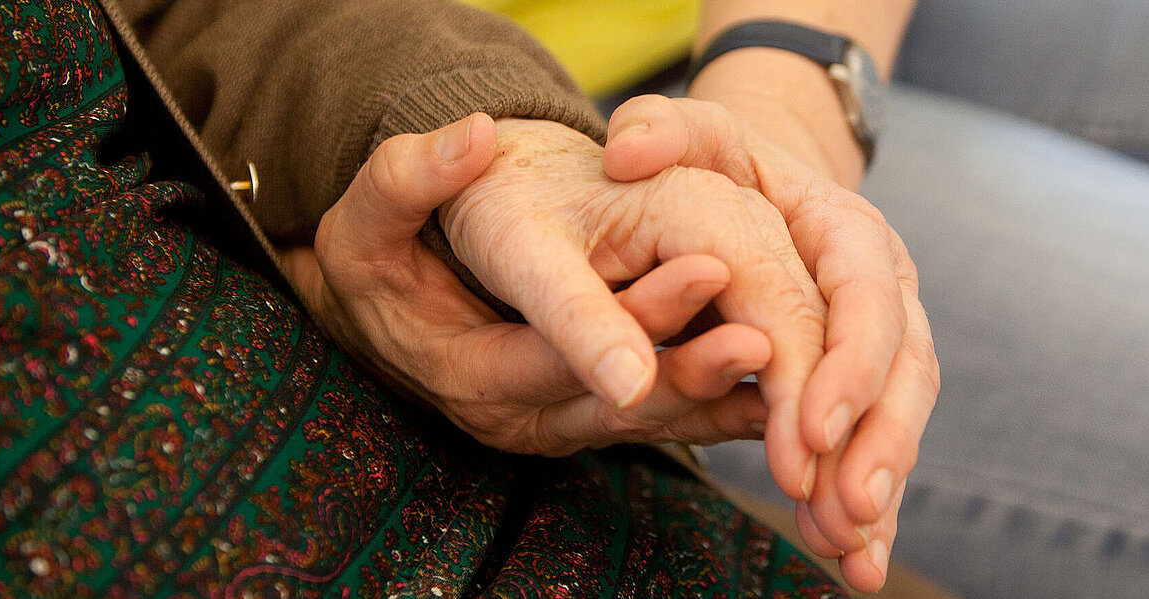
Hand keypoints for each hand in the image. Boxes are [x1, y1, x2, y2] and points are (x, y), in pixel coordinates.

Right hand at [282, 114, 774, 454]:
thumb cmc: (376, 266)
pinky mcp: (584, 423)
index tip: (703, 272)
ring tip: (781, 356)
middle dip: (692, 367)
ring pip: (647, 423)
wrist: (381, 316)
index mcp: (465, 368)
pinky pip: (657, 425)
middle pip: (615, 403)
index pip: (551, 353)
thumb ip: (409, 178)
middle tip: (765, 332)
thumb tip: (473, 137)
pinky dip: (713, 412)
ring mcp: (555, 427)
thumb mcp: (366, 221)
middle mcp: (515, 414)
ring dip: (714, 394)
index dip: (628, 321)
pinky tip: (769, 393)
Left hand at [603, 95, 938, 591]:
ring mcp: (881, 339)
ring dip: (874, 487)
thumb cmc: (714, 166)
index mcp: (844, 228)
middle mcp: (881, 285)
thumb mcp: (688, 136)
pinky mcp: (864, 382)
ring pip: (896, 416)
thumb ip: (660, 133)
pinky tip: (853, 562)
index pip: (860, 295)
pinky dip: (866, 504)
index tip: (809, 428)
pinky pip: (875, 445)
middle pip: (899, 367)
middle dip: (874, 442)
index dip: (843, 364)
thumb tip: (625, 146)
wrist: (754, 185)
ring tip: (846, 550)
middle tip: (840, 508)